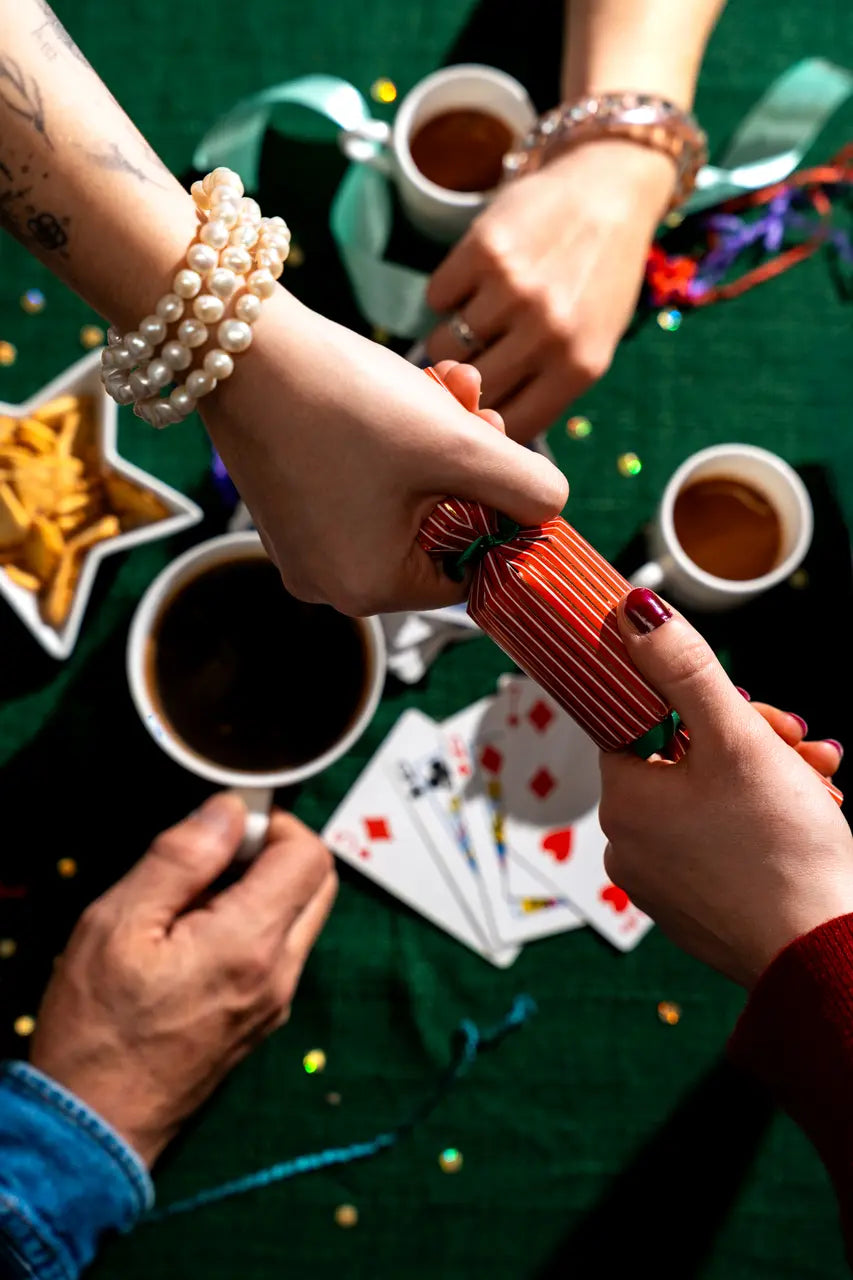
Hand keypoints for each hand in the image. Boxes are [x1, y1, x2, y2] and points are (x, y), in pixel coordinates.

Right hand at [30, 795, 335, 1165]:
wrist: (96, 1124)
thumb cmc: (98, 1028)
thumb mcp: (119, 923)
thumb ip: (181, 858)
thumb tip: (228, 811)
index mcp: (250, 943)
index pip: (309, 855)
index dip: (274, 825)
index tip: (227, 828)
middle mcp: (279, 973)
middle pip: (318, 883)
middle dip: (278, 853)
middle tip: (214, 858)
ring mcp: (276, 1000)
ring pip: (301, 918)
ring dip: (265, 891)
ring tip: (194, 902)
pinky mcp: (263, 1018)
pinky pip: (280, 953)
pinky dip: (255, 927)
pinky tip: (196, 938)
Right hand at [200, 290, 566, 615]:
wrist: (238, 340)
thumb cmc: (346, 400)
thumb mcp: (457, 444)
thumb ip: (526, 486)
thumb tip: (553, 508)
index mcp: (368, 588)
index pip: (467, 569)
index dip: (499, 512)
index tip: (509, 456)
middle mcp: (328, 582)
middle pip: (436, 530)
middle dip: (468, 463)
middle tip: (479, 404)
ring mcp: (303, 545)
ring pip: (405, 500)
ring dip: (438, 440)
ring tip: (447, 381)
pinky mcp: (288, 505)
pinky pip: (363, 486)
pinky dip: (395, 442)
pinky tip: (408, 388)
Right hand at [426, 141, 674, 442]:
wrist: (609, 191)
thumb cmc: (596, 281)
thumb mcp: (589, 347)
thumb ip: (542, 392)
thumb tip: (478, 435)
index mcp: (577, 369)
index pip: (505, 429)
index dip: (480, 426)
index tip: (471, 414)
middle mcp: (547, 333)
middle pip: (467, 391)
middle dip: (457, 382)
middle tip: (462, 365)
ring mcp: (514, 291)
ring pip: (444, 344)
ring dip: (449, 336)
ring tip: (474, 318)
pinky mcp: (484, 249)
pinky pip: (437, 296)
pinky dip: (447, 294)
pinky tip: (474, 281)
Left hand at [599, 589, 852, 987]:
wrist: (818, 953)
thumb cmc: (777, 848)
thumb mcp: (734, 738)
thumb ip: (685, 670)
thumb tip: (636, 612)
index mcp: (623, 800)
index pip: (643, 724)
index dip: (700, 706)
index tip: (747, 707)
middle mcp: (628, 846)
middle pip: (686, 760)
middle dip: (749, 741)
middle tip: (798, 744)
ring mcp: (662, 883)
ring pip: (713, 800)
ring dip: (769, 779)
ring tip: (818, 784)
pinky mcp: (697, 910)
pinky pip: (723, 845)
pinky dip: (763, 825)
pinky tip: (809, 822)